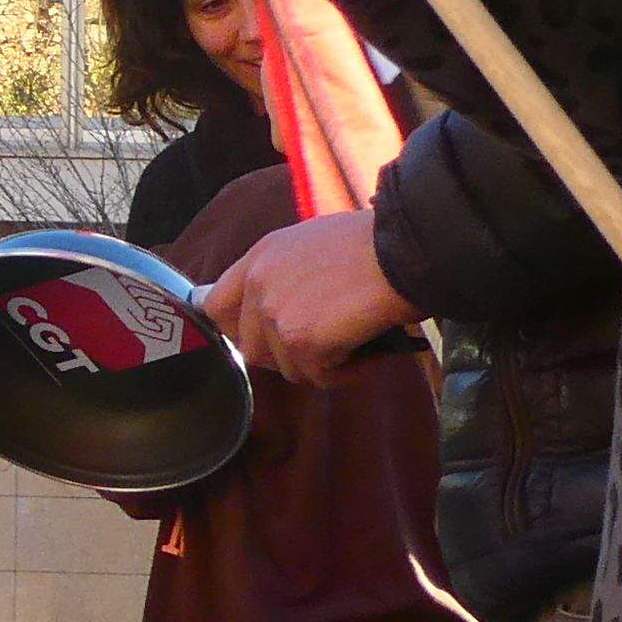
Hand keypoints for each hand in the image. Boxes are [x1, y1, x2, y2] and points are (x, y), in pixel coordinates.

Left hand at [205, 213, 415, 379]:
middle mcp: (259, 284)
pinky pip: (317, 378)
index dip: (240, 329)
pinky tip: (367, 357)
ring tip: (353, 348)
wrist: (404, 250)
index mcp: (259, 257)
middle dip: (286, 356)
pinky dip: (344, 374)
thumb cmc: (375, 244)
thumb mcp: (313, 244)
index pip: (216, 306)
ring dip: (320, 366)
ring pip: (286, 368)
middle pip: (250, 348)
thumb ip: (286, 274)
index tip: (267, 337)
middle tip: (322, 349)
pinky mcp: (301, 342)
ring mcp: (276, 314)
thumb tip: (284, 310)